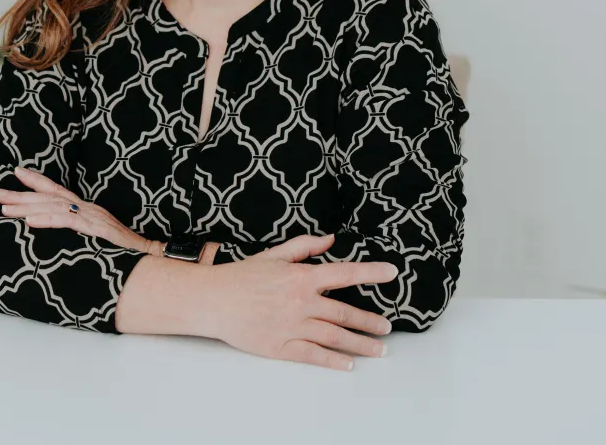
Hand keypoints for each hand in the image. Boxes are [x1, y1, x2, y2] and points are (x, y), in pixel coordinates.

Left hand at [0, 166, 161, 255]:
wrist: (149, 258)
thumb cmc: (124, 252)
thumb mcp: (97, 239)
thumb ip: (79, 234)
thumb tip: (55, 236)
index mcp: (86, 209)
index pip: (57, 190)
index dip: (37, 180)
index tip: (16, 172)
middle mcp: (87, 209)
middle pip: (49, 197)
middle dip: (20, 194)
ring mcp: (91, 218)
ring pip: (53, 208)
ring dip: (27, 208)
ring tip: (4, 209)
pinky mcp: (95, 230)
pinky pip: (67, 223)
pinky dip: (47, 221)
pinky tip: (30, 222)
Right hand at [205, 233, 395, 371]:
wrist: (213, 300)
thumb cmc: (242, 276)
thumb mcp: (274, 254)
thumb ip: (304, 247)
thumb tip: (330, 239)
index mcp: (301, 277)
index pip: (345, 273)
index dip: (371, 272)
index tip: (392, 273)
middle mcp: (301, 302)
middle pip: (345, 313)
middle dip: (370, 321)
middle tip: (386, 327)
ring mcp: (292, 326)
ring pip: (334, 337)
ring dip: (360, 344)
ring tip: (378, 350)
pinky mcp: (281, 346)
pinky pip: (312, 355)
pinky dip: (332, 361)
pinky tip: (347, 365)